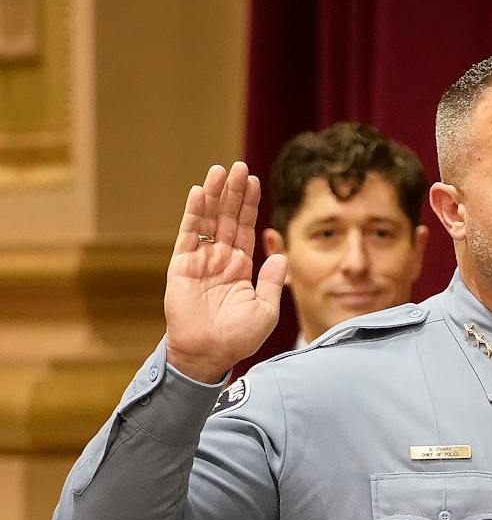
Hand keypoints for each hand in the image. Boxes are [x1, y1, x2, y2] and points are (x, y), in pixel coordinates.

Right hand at [163, 163, 287, 382]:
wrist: (209, 353)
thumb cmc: (238, 338)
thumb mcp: (266, 310)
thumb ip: (273, 281)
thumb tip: (281, 255)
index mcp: (240, 267)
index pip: (245, 228)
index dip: (249, 205)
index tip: (254, 181)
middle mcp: (220, 259)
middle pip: (227, 217)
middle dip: (233, 193)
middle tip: (238, 166)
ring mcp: (200, 260)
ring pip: (207, 220)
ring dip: (213, 195)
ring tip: (220, 170)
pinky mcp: (182, 265)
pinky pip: (188, 234)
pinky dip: (193, 213)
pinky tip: (199, 192)